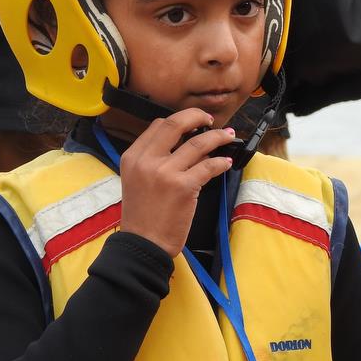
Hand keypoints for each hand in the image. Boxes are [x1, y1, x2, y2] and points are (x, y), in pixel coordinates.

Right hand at [118, 108, 234, 256]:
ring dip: (217, 137)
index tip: (193, 122)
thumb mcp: (137, 181)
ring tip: (227, 136)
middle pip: (175, 124)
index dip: (179, 120)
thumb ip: (154, 160)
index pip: (158, 125)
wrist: (143, 245)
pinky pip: (209, 166)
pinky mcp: (184, 187)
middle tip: (210, 120)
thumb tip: (188, 144)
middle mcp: (147, 161)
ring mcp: (166, 173)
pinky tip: (226, 162)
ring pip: (198, 143)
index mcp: (133, 157)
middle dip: (197, 116)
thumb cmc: (143, 216)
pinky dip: (221, 162)